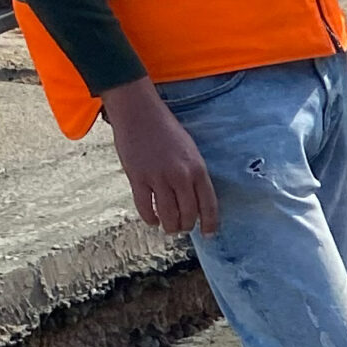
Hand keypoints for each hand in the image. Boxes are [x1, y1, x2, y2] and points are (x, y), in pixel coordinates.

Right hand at [102, 79, 218, 235]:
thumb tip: (196, 201)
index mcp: (198, 170)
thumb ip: (194, 176)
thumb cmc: (166, 130)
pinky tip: (152, 220)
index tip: (208, 235)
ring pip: (168, 215)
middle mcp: (180, 177)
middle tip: (182, 227)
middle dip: (186, 226)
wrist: (138, 112)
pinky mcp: (137, 177)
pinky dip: (150, 218)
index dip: (209, 224)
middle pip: (188, 214)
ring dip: (169, 226)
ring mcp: (158, 178)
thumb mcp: (191, 151)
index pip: (209, 206)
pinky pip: (145, 207)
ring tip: (169, 227)